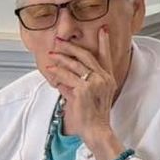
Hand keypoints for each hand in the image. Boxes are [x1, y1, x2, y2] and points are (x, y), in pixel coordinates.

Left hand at [44, 27, 120, 156]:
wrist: (97, 130)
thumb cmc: (94, 116)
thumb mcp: (92, 97)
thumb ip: (79, 86)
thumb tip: (64, 81)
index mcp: (108, 78)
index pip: (106, 56)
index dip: (104, 42)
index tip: (103, 30)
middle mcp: (103, 78)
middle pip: (86, 56)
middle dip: (72, 47)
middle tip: (61, 40)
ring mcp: (94, 83)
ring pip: (74, 65)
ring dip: (61, 58)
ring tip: (52, 54)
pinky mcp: (83, 90)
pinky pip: (66, 78)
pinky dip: (57, 73)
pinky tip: (50, 70)